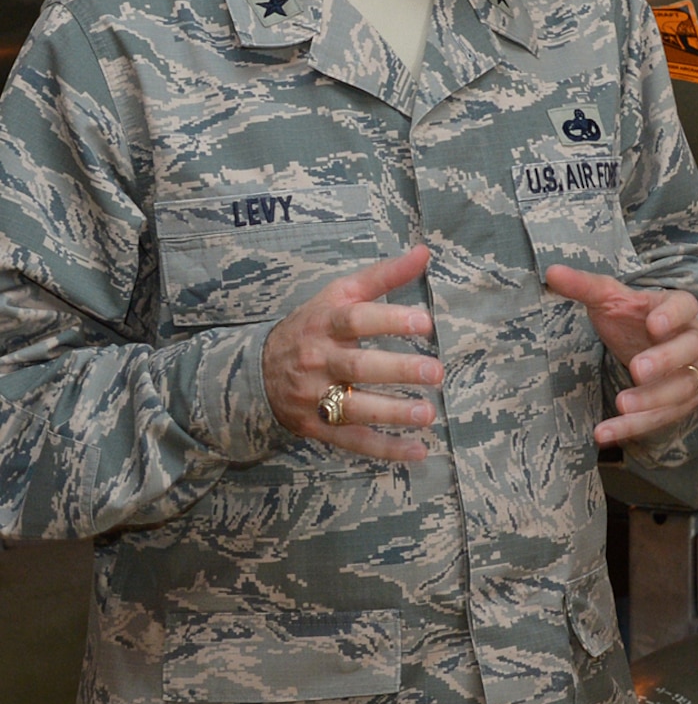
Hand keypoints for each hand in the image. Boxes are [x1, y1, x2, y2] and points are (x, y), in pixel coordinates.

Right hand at [262, 245, 441, 461]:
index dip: (389, 320)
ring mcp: (315, 396)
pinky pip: (352, 441)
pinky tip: (417, 451)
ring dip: (392, 413)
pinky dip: (385, 449)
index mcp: (326, 324)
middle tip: (436, 371)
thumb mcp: (339, 295)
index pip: (356, 320)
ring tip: (428, 414)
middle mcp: (318, 360)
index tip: (424, 323)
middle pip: (358, 366)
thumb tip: (424, 251)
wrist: (256, 370)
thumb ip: (383, 276)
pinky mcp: (316, 426)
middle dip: (398, 370)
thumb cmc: (313, 326)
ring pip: (353, 407)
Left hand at [543, 264, 697, 445]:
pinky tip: (606, 432)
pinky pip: (664, 418)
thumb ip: (585, 287)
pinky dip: (636, 427)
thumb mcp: (610, 301)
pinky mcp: (685, 403)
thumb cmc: (633, 320)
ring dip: (652, 401)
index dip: (673, 316)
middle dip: (665, 361)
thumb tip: (552, 272)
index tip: (653, 324)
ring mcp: (694, 373)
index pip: (685, 306)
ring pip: (682, 389)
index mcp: (679, 309)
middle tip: (636, 369)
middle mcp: (694, 340)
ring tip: (620, 405)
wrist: (650, 347)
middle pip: (689, 350)